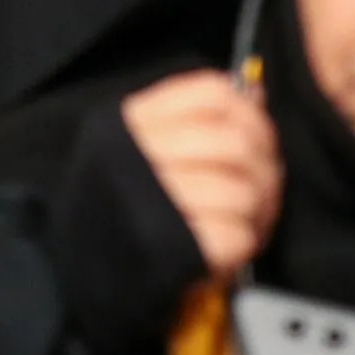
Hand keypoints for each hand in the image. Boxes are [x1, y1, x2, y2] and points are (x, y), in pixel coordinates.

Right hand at [122, 70, 281, 278]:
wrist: (88, 260)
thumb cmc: (123, 200)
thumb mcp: (144, 145)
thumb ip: (197, 117)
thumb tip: (256, 94)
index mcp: (136, 122)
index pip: (212, 94)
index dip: (249, 112)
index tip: (257, 135)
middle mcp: (144, 155)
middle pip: (236, 142)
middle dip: (264, 166)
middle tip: (266, 183)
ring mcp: (160, 202)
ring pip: (243, 191)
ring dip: (260, 209)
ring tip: (252, 216)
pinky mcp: (177, 248)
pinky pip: (236, 234)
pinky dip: (246, 240)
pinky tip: (235, 241)